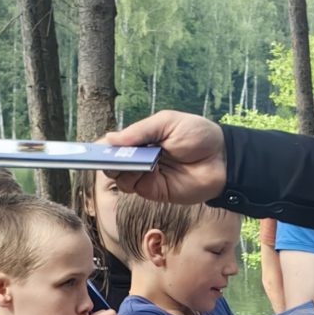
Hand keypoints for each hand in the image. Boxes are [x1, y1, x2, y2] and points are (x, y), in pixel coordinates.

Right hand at [101, 111, 225, 202]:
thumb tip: (111, 139)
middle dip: (105, 159)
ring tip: (124, 162)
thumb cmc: (198, 135)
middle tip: (104, 157)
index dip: (102, 146)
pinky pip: (133, 188)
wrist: (222, 159)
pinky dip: (129, 180)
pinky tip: (136, 171)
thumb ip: (140, 131)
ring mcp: (147, 176)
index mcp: (143, 139)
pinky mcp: (155, 191)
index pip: (116, 144)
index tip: (90, 147)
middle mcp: (141, 158)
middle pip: (113, 162)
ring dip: (117, 170)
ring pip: (119, 176)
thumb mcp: (167, 123)